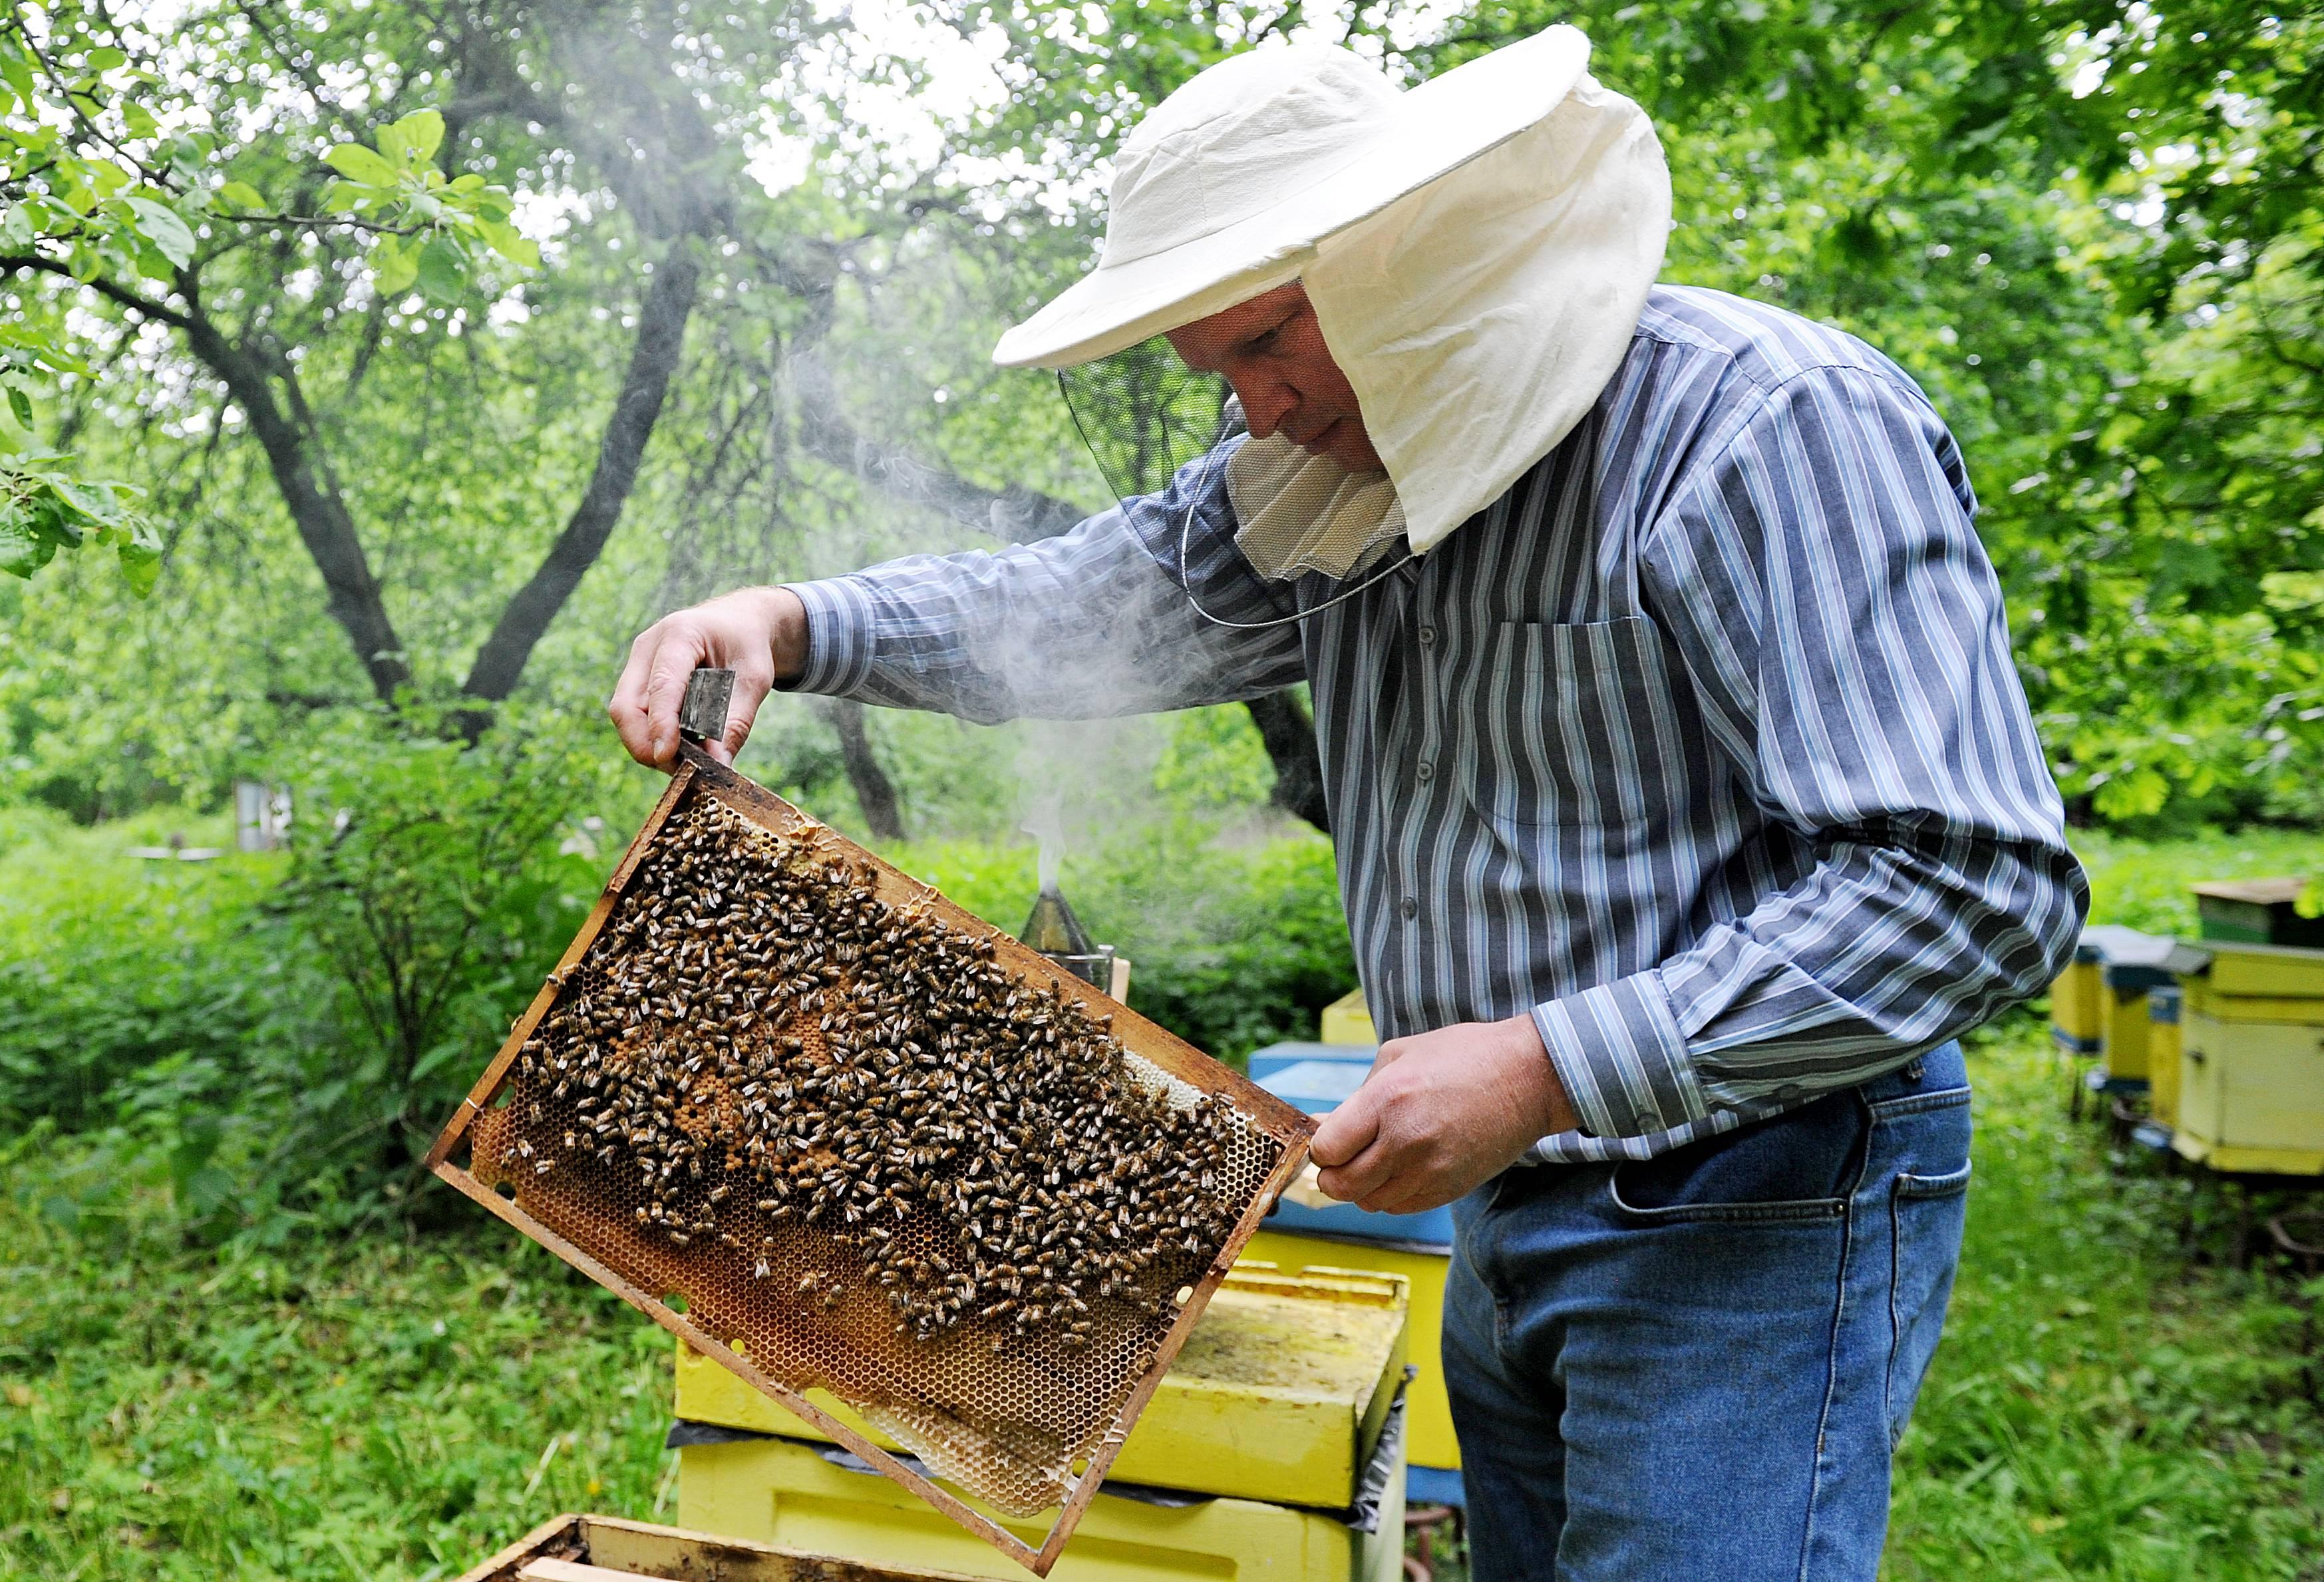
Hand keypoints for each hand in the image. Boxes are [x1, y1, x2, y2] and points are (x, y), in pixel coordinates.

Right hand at [608, 586, 807, 769]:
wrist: (738, 623)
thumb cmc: (747, 645)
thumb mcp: (754, 680)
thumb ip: (736, 721)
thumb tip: (718, 766)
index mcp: (681, 634)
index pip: (662, 685)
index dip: (661, 724)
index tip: (667, 756)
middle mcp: (649, 647)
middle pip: (627, 706)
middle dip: (646, 745)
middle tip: (681, 770)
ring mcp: (638, 663)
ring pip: (625, 716)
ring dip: (649, 745)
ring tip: (687, 759)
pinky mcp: (637, 680)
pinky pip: (634, 716)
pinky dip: (652, 737)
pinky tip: (681, 746)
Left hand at [1308, 1013, 1578, 1214]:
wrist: (1526, 1078)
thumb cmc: (1462, 1056)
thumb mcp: (1399, 1055)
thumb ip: (1358, 1095)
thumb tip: (1325, 1126)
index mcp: (1388, 1099)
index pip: (1327, 1149)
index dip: (1321, 1149)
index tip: (1329, 1141)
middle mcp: (1405, 1140)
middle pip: (1341, 1185)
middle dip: (1332, 1175)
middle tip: (1340, 1161)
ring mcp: (1430, 1170)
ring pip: (1369, 1202)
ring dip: (1362, 1187)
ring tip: (1375, 1161)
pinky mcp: (1449, 1189)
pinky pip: (1400, 1207)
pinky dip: (1390, 1195)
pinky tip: (1400, 1171)